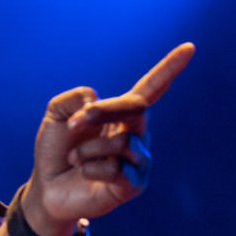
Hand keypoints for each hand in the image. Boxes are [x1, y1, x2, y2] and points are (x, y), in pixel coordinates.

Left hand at [24, 42, 194, 235]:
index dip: (169, 68)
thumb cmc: (56, 150)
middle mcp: (136, 134)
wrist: (46, 188)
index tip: (189, 47)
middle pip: (137, 108)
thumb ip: (74, 98)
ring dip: (88, 149)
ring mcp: (138, 160)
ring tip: (75, 159)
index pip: (152, 88)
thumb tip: (96, 99)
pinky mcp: (133, 185)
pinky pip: (117, 169)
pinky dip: (91, 168)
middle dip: (101, 112)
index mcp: (122, 113)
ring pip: (124, 142)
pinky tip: (84, 173)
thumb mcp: (56, 115)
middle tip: (74, 125)